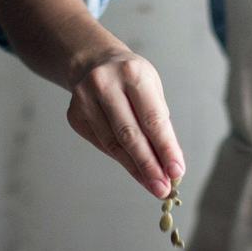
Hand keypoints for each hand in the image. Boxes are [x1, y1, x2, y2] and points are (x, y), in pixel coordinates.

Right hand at [67, 48, 183, 198]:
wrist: (93, 62)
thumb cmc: (131, 80)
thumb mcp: (152, 91)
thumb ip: (160, 126)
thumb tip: (170, 167)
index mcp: (132, 73)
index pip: (152, 119)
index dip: (165, 148)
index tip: (177, 172)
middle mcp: (104, 84)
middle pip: (130, 135)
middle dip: (149, 166)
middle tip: (163, 188)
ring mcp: (84, 100)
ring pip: (114, 145)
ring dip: (137, 169)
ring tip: (154, 186)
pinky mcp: (74, 116)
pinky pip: (103, 145)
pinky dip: (122, 160)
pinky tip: (137, 172)